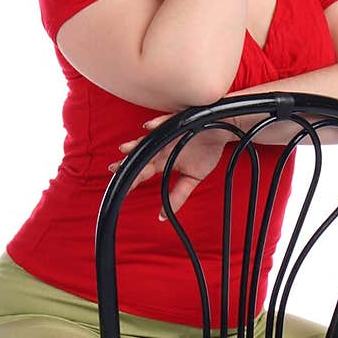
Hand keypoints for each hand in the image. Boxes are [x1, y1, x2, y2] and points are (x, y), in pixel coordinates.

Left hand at [107, 114, 233, 219]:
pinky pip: (166, 121)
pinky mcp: (178, 121)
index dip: (131, 178)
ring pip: (148, 138)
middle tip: (114, 169)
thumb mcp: (192, 179)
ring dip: (136, 143)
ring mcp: (168, 133)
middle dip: (127, 162)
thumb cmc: (207, 150)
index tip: (119, 188)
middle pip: (140, 155)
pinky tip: (148, 127)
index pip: (143, 171)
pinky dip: (157, 124)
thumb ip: (178, 196)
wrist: (223, 131)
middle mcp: (162, 147)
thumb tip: (164, 216)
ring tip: (125, 148)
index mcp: (163, 160)